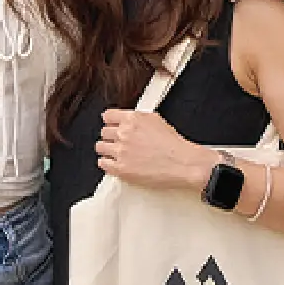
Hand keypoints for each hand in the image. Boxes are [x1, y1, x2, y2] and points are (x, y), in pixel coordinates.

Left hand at [97, 108, 213, 191]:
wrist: (183, 164)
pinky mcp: (121, 169)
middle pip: (103, 132)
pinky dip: (107, 163)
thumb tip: (126, 120)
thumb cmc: (174, 145)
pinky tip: (115, 163)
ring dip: (107, 149)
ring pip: (100, 147)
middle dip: (111, 136)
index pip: (107, 116)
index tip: (112, 126)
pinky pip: (103, 163)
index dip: (110, 122)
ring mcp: (121, 151)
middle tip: (119, 142)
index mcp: (133, 119)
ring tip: (117, 153)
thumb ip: (137, 119)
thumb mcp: (156, 120)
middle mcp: (124, 134)